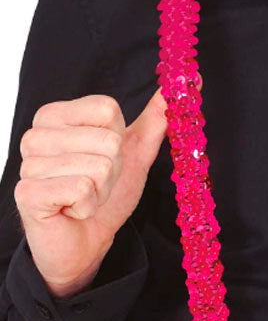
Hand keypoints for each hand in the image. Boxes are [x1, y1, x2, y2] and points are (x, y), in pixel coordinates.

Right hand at [14, 75, 200, 298]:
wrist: (86, 240)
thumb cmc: (106, 192)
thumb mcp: (136, 151)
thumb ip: (157, 116)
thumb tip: (188, 80)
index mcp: (56, 116)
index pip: (108, 109)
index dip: (120, 139)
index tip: (107, 157)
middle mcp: (36, 134)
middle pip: (108, 139)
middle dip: (113, 169)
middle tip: (96, 184)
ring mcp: (28, 164)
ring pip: (99, 166)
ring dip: (102, 190)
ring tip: (84, 197)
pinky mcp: (28, 193)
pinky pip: (82, 190)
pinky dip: (89, 205)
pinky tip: (74, 210)